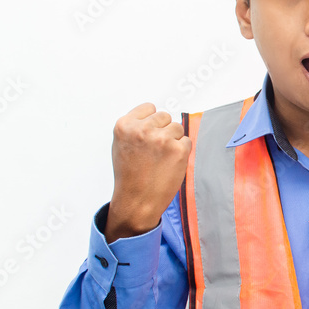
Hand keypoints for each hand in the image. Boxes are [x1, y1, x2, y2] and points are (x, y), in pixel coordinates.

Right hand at [104, 103, 190, 243]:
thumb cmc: (129, 175)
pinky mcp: (178, 149)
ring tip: (161, 158)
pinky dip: (182, 151)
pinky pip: (187, 141)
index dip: (152, 122)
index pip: (149, 108)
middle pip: (165, 116)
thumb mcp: (121, 144)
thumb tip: (155, 116)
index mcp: (125, 125)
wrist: (137, 201)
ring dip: (173, 140)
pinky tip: (169, 164)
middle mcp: (142, 129)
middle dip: (163, 130)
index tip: (150, 133)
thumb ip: (136, 127)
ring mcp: (161, 139)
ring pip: (177, 127)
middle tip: (155, 150)